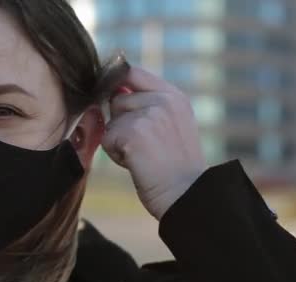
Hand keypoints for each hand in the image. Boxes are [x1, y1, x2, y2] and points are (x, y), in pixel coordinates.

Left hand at [101, 67, 207, 219]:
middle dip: (120, 124)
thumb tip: (114, 92)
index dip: (116, 85)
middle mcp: (163, 100)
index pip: (132, 72)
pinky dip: (116, 156)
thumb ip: (149, 105)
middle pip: (117, 100)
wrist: (187, 195)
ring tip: (143, 156)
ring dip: (118, 141)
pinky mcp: (133, 133)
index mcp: (174, 96)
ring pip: (111, 121)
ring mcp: (149, 115)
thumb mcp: (173, 125)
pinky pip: (108, 139)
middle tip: (144, 146)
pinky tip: (137, 164)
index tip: (115, 102)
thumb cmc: (176, 167)